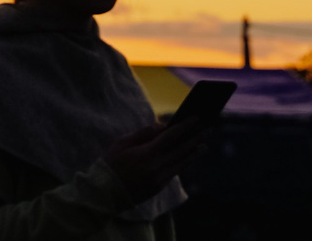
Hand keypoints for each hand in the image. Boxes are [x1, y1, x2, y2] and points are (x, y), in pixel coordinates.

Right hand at [101, 114, 217, 204]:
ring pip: (181, 164)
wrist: (103, 194)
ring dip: (192, 153)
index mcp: (146, 154)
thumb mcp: (123, 143)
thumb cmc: (111, 164)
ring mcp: (158, 180)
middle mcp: (156, 168)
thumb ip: (144, 133)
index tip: (196, 118)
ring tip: (203, 145)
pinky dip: (181, 164)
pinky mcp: (157, 189)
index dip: (185, 126)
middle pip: (181, 150)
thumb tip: (162, 126)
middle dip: (195, 139)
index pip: (171, 136)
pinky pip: (173, 173)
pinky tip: (186, 158)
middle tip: (208, 130)